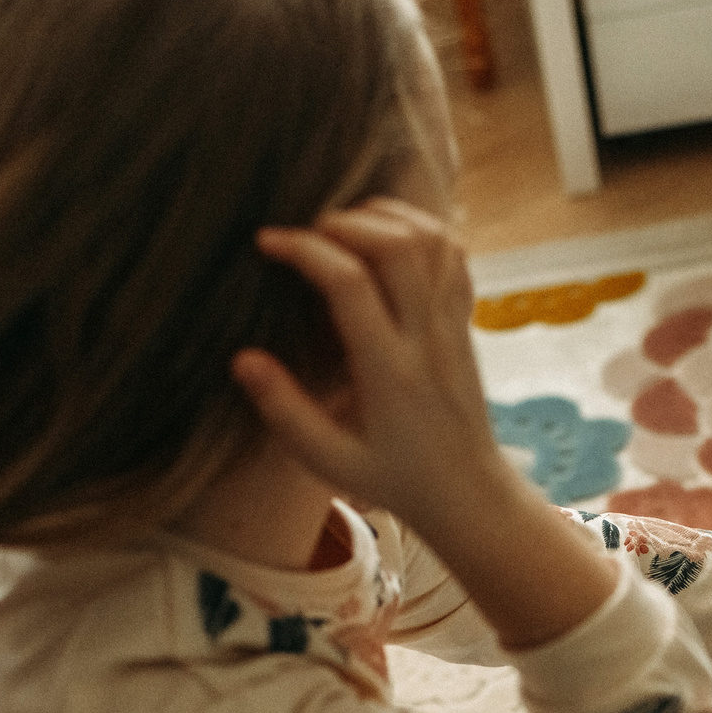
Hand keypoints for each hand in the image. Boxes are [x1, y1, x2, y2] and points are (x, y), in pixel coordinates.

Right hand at [230, 199, 528, 541]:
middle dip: (345, 221)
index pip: (350, 284)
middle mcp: (427, 340)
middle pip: (398, 245)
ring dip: (385, 218)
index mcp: (389, 373)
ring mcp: (453, 327)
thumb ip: (285, 411)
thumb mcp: (329, 461)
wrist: (468, 494)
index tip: (268, 243)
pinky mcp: (466, 323)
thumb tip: (243, 359)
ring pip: (432, 241)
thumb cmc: (395, 480)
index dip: (305, 250)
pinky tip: (388, 239)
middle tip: (308, 233)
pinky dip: (422, 230)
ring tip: (343, 229)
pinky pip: (455, 257)